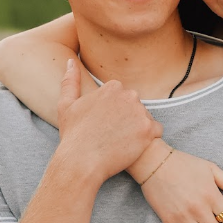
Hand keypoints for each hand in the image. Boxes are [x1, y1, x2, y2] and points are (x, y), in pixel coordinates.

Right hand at [53, 56, 161, 188]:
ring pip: (145, 118)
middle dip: (127, 117)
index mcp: (113, 87)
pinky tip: (132, 145)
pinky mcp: (149, 131)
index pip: (121, 96)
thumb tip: (71, 61)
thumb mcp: (66, 104)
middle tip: (111, 134)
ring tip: (120, 141)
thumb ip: (71, 81)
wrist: (82, 162)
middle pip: (134, 106)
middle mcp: (129, 96)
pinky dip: (148, 138)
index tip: (104, 123)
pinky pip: (156, 131)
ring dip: (137, 128)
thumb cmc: (73, 135)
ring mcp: (140, 113)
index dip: (113, 111)